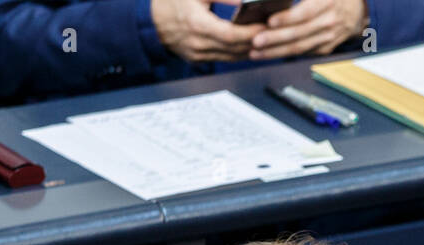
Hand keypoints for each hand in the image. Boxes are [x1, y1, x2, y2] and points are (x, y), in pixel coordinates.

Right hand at [150, 0, 265, 61]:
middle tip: (274, 34)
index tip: (265, 26)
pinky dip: (239, 54)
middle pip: (235, 49)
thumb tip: (244, 1)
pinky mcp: (199, 60)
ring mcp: (198, 55)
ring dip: (251, 51)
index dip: (250, 33)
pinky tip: (250, 47)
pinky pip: (224, 60)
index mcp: (196, 25)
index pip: (231, 35)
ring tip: (267, 41)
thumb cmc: (170, 2)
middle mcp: (198, 44)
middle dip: (256, 42)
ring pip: (232, 57)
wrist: (149, 21)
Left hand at [252, 0, 368, 59]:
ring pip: (299, 48)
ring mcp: (328, 38)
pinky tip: (270, 54)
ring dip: (276, 52)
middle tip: (256, 41)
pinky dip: (286, 54)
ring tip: (257, 52)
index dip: (288, 18)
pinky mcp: (325, 48)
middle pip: (299, 34)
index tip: (270, 21)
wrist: (358, 9)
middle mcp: (329, 22)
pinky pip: (304, 53)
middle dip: (275, 39)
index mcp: (327, 3)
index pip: (305, 13)